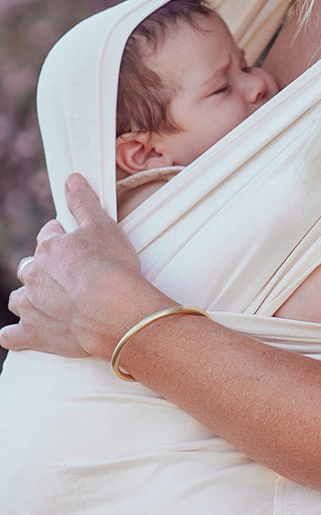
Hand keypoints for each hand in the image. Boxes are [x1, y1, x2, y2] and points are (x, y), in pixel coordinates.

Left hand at [0, 175, 160, 360]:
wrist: (114, 309)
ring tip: (44, 301)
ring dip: (27, 298)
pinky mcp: (35, 334)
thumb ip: (84, 203)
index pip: (48, 237)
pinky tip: (15, 335)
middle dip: (42, 269)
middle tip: (65, 275)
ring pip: (18, 299)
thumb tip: (71, 179)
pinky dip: (12, 335)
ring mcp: (32, 306)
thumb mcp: (104, 225)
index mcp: (49, 248)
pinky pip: (12, 336)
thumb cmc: (113, 266)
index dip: (61, 239)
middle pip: (31, 268)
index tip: (73, 244)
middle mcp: (35, 276)